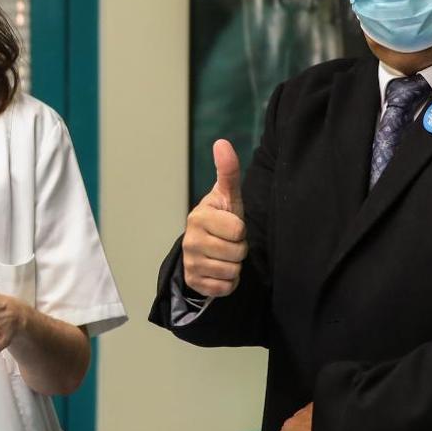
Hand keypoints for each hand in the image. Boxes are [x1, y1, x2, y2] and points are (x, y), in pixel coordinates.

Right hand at [181, 140, 247, 297]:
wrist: (203, 249)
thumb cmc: (221, 219)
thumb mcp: (227, 196)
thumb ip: (228, 171)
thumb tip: (222, 142)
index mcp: (198, 217)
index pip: (238, 230)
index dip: (241, 230)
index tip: (231, 226)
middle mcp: (190, 240)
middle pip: (236, 252)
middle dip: (239, 249)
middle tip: (229, 242)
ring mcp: (190, 263)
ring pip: (231, 271)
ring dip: (234, 266)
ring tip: (225, 255)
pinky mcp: (194, 282)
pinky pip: (224, 288)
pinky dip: (228, 282)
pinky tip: (219, 271)